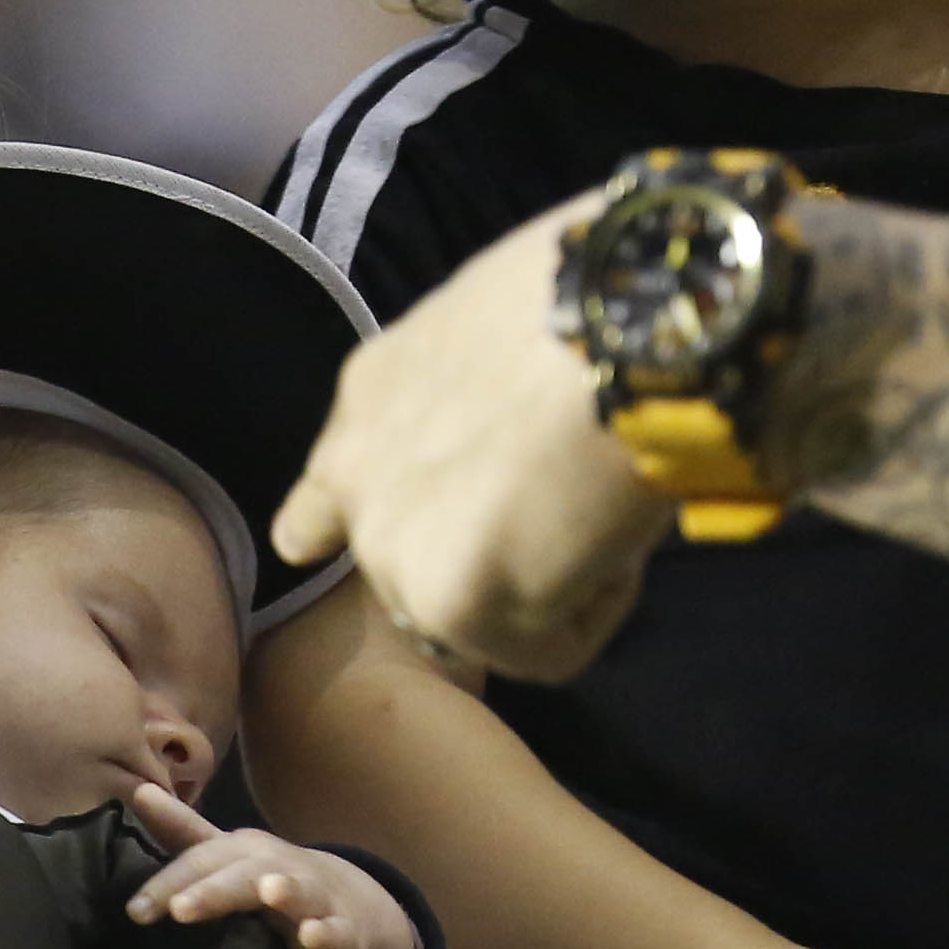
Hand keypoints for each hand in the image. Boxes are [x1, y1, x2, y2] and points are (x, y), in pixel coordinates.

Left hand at [125, 786, 418, 948]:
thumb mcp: (227, 858)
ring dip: (284, 890)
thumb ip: (183, 831)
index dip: (168, 883)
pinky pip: (335, 933)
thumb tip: (137, 791)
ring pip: (296, 891)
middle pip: (241, 875)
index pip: (200, 861)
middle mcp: (275, 868)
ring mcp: (312, 898)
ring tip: (269, 891)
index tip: (135, 910)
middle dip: (211, 891)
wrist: (350, 911)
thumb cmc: (271, 882)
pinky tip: (313, 935)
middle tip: (177, 909)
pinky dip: (326, 933)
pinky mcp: (341, 933)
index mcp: (243, 853)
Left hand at [272, 200, 669, 682]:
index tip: (324, 549)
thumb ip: (459, 397)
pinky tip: (613, 529)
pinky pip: (545, 651)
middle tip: (572, 494)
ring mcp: (393, 545)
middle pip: (420, 576)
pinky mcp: (451, 603)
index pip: (320, 505)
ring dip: (551, 586)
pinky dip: (597, 606)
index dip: (340, 528)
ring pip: (485, 622)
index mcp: (370, 397)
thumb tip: (501, 453)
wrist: (628, 323)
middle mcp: (359, 477)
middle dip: (496, 560)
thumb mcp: (497, 326)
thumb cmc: (603, 297)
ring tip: (597, 498)